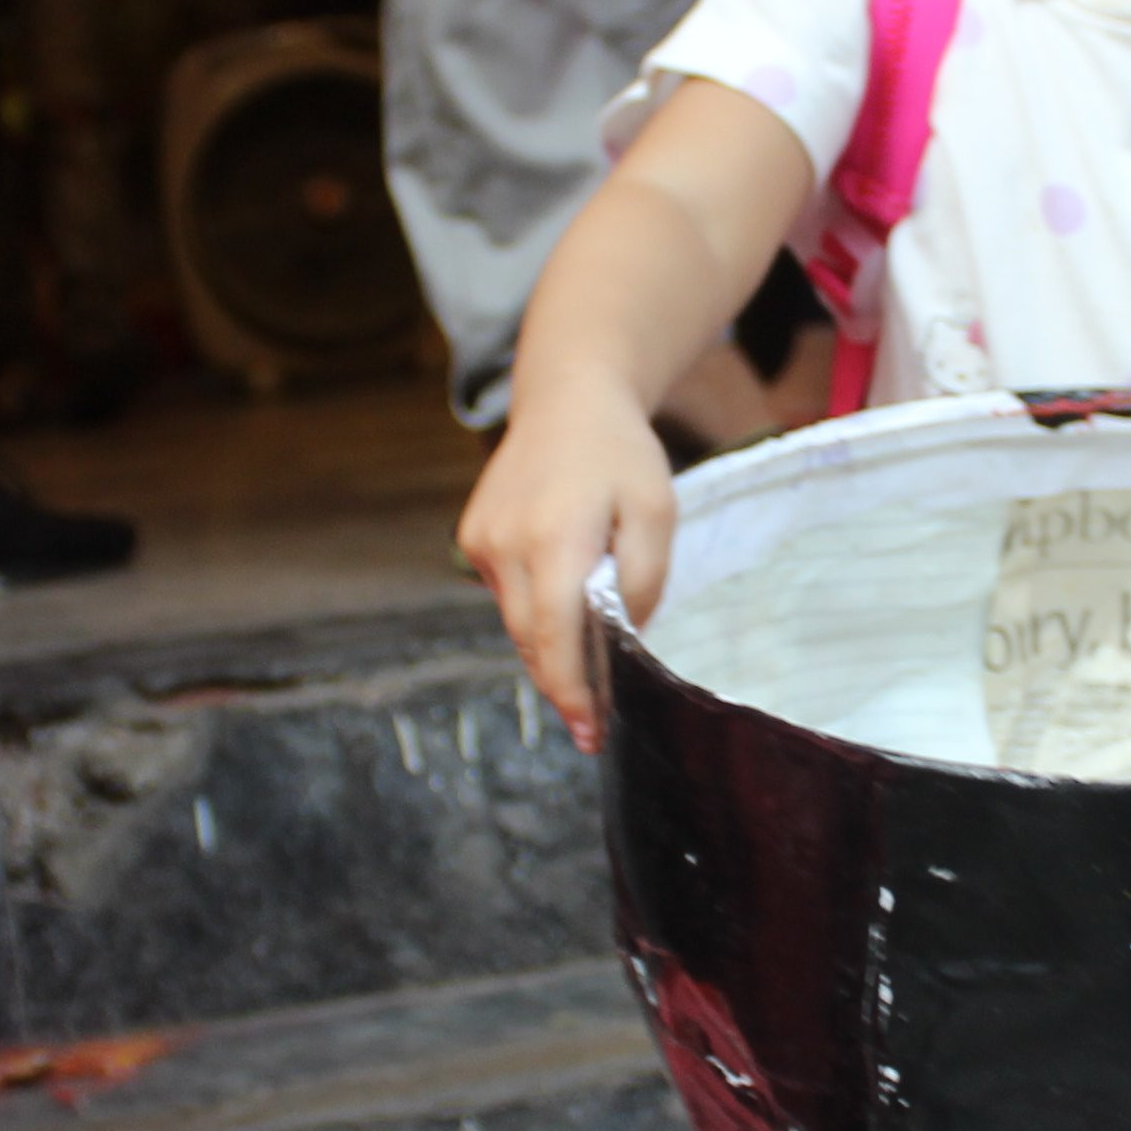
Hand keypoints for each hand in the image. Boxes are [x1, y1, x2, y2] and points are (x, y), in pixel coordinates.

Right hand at [458, 374, 675, 748]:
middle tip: (593, 724)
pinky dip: (535, 611)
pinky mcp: (473, 537)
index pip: (556, 635)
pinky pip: (507, 595)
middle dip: (562, 684)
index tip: (589, 732)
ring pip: (517, 622)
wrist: (566, 399)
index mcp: (556, 538)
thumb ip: (643, 578)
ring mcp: (482, 541)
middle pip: (532, 640)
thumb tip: (625, 634)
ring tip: (585, 672)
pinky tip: (563, 605)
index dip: (572, 690)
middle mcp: (507, 544)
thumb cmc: (620, 455)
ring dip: (549, 648)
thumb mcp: (657, 511)